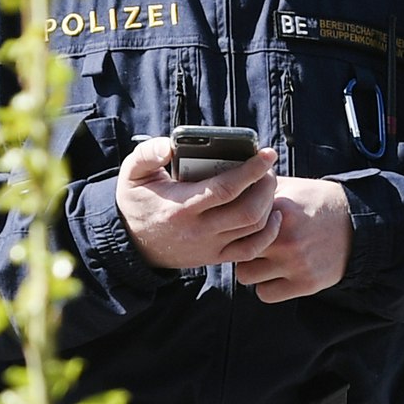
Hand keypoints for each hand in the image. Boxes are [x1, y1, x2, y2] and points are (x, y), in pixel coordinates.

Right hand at [113, 137, 278, 269]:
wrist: (131, 242)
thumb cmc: (137, 201)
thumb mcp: (132, 173)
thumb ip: (147, 154)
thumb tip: (170, 146)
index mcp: (181, 207)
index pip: (226, 189)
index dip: (252, 170)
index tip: (267, 153)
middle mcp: (199, 231)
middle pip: (249, 211)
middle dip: (266, 185)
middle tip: (268, 167)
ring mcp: (210, 247)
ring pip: (254, 229)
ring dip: (269, 204)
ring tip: (268, 183)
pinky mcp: (215, 257)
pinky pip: (252, 249)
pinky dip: (269, 232)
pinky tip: (272, 214)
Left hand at [231, 176, 354, 302]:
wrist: (356, 223)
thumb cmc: (316, 202)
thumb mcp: (289, 187)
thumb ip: (258, 188)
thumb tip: (230, 185)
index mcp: (278, 210)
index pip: (234, 222)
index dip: (231, 225)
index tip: (235, 226)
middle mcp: (285, 238)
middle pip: (235, 250)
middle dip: (238, 247)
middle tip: (248, 243)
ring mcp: (295, 263)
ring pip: (245, 275)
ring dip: (251, 268)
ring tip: (263, 259)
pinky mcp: (305, 283)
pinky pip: (264, 294)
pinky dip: (267, 286)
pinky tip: (275, 274)